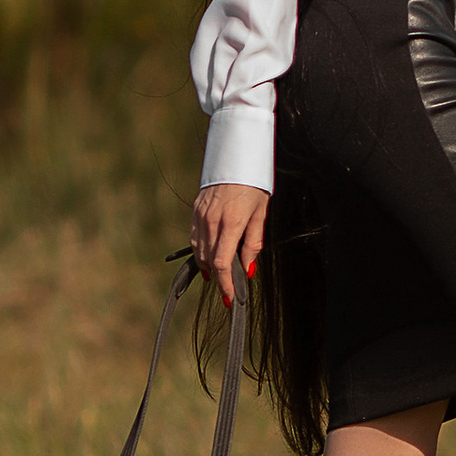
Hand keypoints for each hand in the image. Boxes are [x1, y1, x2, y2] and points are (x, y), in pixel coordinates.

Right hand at [190, 182, 268, 309]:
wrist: (237, 157)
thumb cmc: (254, 185)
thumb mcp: (260, 214)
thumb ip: (253, 243)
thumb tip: (247, 270)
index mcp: (231, 222)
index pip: (222, 263)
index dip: (225, 284)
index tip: (231, 298)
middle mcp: (213, 220)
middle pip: (209, 260)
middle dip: (219, 279)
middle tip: (229, 291)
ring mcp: (201, 214)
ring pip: (199, 250)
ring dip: (208, 267)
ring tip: (218, 278)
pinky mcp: (196, 209)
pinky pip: (195, 237)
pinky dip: (200, 251)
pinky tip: (208, 258)